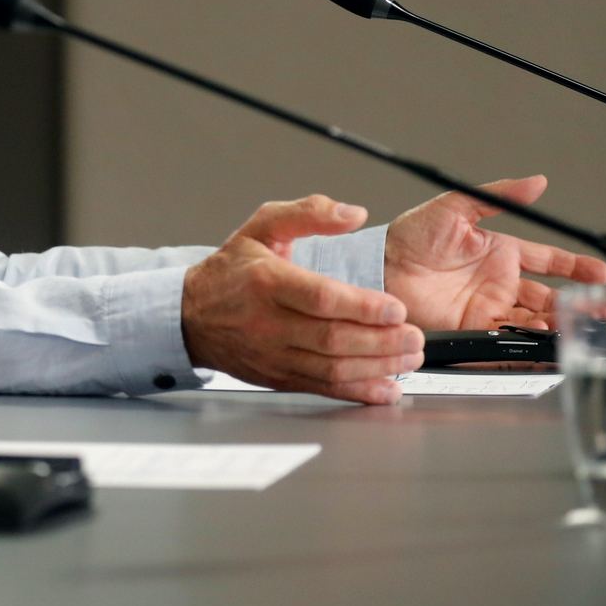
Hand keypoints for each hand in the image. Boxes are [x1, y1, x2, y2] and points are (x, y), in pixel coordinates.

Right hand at [182, 194, 421, 404]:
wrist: (189, 316)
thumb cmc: (230, 271)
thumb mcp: (261, 226)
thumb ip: (308, 213)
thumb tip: (353, 214)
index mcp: (267, 282)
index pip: (320, 298)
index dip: (362, 306)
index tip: (396, 309)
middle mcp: (269, 322)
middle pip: (332, 338)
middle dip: (381, 341)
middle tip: (416, 337)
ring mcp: (274, 354)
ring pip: (332, 368)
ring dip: (377, 367)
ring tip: (409, 357)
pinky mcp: (279, 377)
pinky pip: (323, 388)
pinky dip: (359, 392)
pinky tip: (386, 388)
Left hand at [384, 174, 605, 330]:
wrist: (378, 266)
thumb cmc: (408, 235)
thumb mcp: (455, 207)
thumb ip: (498, 197)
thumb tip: (536, 182)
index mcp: (499, 252)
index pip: (548, 261)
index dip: (575, 267)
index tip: (601, 274)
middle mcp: (498, 282)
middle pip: (550, 296)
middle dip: (580, 304)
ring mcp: (487, 306)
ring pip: (535, 319)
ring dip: (561, 324)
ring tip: (585, 326)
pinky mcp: (473, 328)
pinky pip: (508, 338)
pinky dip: (529, 342)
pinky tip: (547, 340)